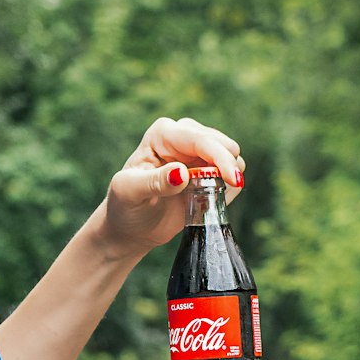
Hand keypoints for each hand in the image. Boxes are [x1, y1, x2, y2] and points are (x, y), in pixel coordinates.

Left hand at [98, 117, 245, 259]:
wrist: (132, 225)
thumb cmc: (126, 206)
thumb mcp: (130, 193)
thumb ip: (154, 182)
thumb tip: (182, 172)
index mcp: (163, 134)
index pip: (199, 139)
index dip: (220, 157)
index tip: (232, 180)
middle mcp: (183, 136)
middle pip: (223, 144)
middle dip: (227, 168)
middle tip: (215, 194)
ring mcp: (198, 152)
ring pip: (233, 156)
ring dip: (226, 178)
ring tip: (200, 197)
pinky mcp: (209, 168)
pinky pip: (233, 173)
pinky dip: (228, 187)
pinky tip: (207, 199)